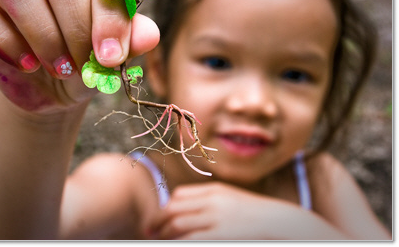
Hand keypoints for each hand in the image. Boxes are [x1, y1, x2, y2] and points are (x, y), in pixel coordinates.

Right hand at [0, 0, 159, 113]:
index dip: (109, 17)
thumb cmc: (89, 66)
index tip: (110, 58)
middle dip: (78, 31)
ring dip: (45, 38)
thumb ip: (132, 42)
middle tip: (84, 67)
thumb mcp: (114, 59)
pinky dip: (10, 47)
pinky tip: (29, 66)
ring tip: (61, 69)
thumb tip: (150, 34)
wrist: (55, 90)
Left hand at [147, 182, 277, 239]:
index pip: (179, 195)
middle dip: (158, 222)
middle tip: (150, 233)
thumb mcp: (232, 201)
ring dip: (165, 235)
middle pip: (174, 208)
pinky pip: (190, 239)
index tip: (158, 221)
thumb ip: (211, 202)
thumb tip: (188, 212)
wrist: (282, 222)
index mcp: (214, 191)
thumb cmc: (256, 215)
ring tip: (161, 241)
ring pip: (178, 225)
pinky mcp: (220, 235)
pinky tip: (175, 244)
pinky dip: (179, 242)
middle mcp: (212, 201)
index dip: (165, 208)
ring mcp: (216, 218)